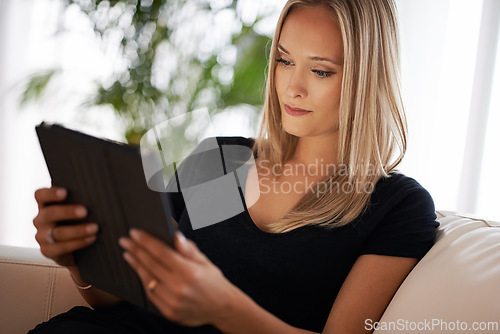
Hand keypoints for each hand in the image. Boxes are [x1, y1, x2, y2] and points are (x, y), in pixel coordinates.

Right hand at [33, 187, 98, 267]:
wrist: (77, 249)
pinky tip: (91, 238)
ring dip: (77, 230)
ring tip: (95, 228)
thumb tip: (99, 194)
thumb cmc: (81, 221)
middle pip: (50, 214)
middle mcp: (41, 219)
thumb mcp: (79, 210)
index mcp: (46, 205)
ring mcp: (42, 236)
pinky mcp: (48, 251)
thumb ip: (82, 200)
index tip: (65, 192)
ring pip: (57, 233)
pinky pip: (61, 247)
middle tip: (85, 211)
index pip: (41, 195)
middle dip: (67, 212)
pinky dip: (78, 243)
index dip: (50, 193)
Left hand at [119, 230, 239, 326]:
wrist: (222, 308)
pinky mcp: (169, 312)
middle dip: (136, 250)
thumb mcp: (205, 262)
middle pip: (151, 264)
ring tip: (129, 254)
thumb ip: (188, 249)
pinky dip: (144, 281)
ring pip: (148, 280)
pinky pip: (151, 294)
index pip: (161, 253)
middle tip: (125, 240)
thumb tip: (175, 235)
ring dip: (136, 265)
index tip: (135, 233)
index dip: (146, 241)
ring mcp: (172, 302)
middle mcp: (179, 288)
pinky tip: (140, 271)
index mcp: (189, 272)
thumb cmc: (214, 282)